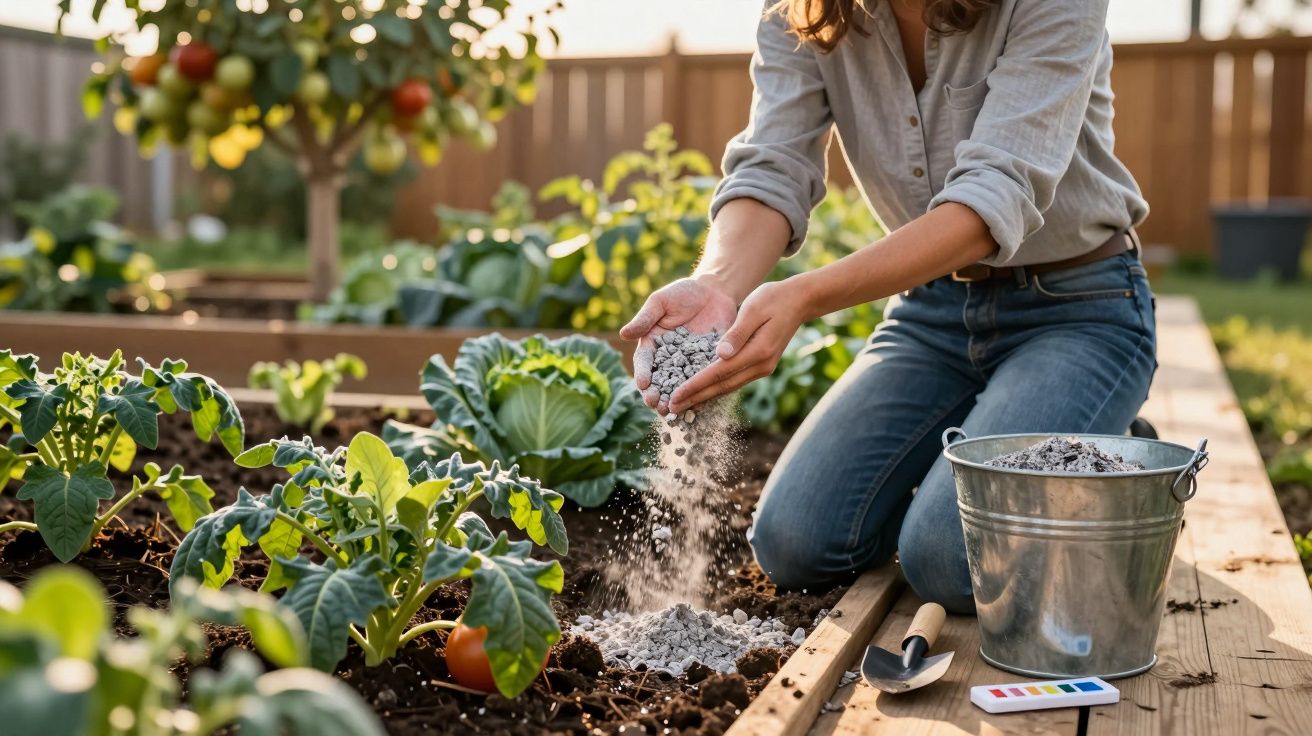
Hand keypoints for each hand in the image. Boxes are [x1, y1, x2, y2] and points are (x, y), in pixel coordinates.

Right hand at [619, 276, 737, 412]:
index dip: (642, 374)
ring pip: (680, 386)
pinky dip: (700, 393)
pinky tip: (699, 403)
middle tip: (656, 405)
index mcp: (653, 344)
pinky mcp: (709, 365)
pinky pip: (703, 381)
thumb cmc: (683, 293)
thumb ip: (645, 319)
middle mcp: (669, 358)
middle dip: (657, 394)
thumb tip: (624, 334)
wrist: (715, 292)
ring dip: (676, 399)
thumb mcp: (661, 302)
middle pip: (660, 380)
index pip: (644, 362)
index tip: (643, 384)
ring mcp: (689, 364)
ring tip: (673, 410)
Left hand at [668, 279, 808, 413]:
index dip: (695, 385)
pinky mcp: (762, 366)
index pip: (718, 373)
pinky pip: (735, 380)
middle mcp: (760, 366)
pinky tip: (704, 392)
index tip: (675, 396)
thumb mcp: (753, 309)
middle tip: (672, 409)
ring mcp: (763, 368)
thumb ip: (737, 333)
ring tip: (684, 404)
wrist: (800, 301)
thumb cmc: (774, 298)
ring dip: (705, 397)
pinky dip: (717, 388)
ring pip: (729, 387)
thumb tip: (720, 355)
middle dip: (696, 398)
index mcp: (757, 352)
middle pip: (722, 386)